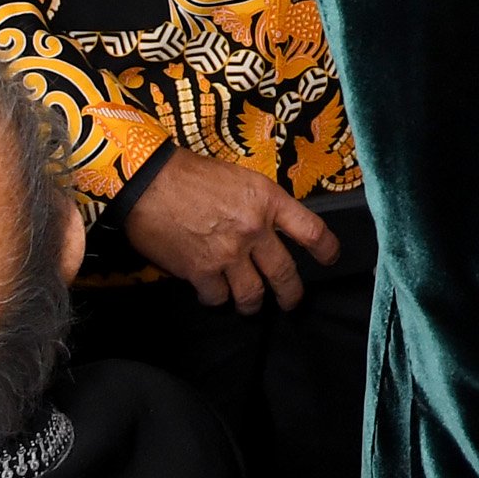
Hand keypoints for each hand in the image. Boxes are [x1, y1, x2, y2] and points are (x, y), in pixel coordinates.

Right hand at [116, 154, 338, 309]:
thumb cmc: (190, 174)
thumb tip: (268, 228)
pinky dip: (216, 297)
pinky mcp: (201, 272)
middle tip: (291, 301)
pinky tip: (212, 290)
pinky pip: (218, 298)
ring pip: (253, 295)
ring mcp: (228, 254)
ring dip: (252, 303)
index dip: (327, 249)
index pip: (311, 231)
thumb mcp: (238, 179)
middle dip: (291, 294)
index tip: (330, 258)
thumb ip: (258, 205)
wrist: (147, 182)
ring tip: (249, 303)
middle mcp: (253, 230)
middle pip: (285, 274)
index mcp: (267, 200)